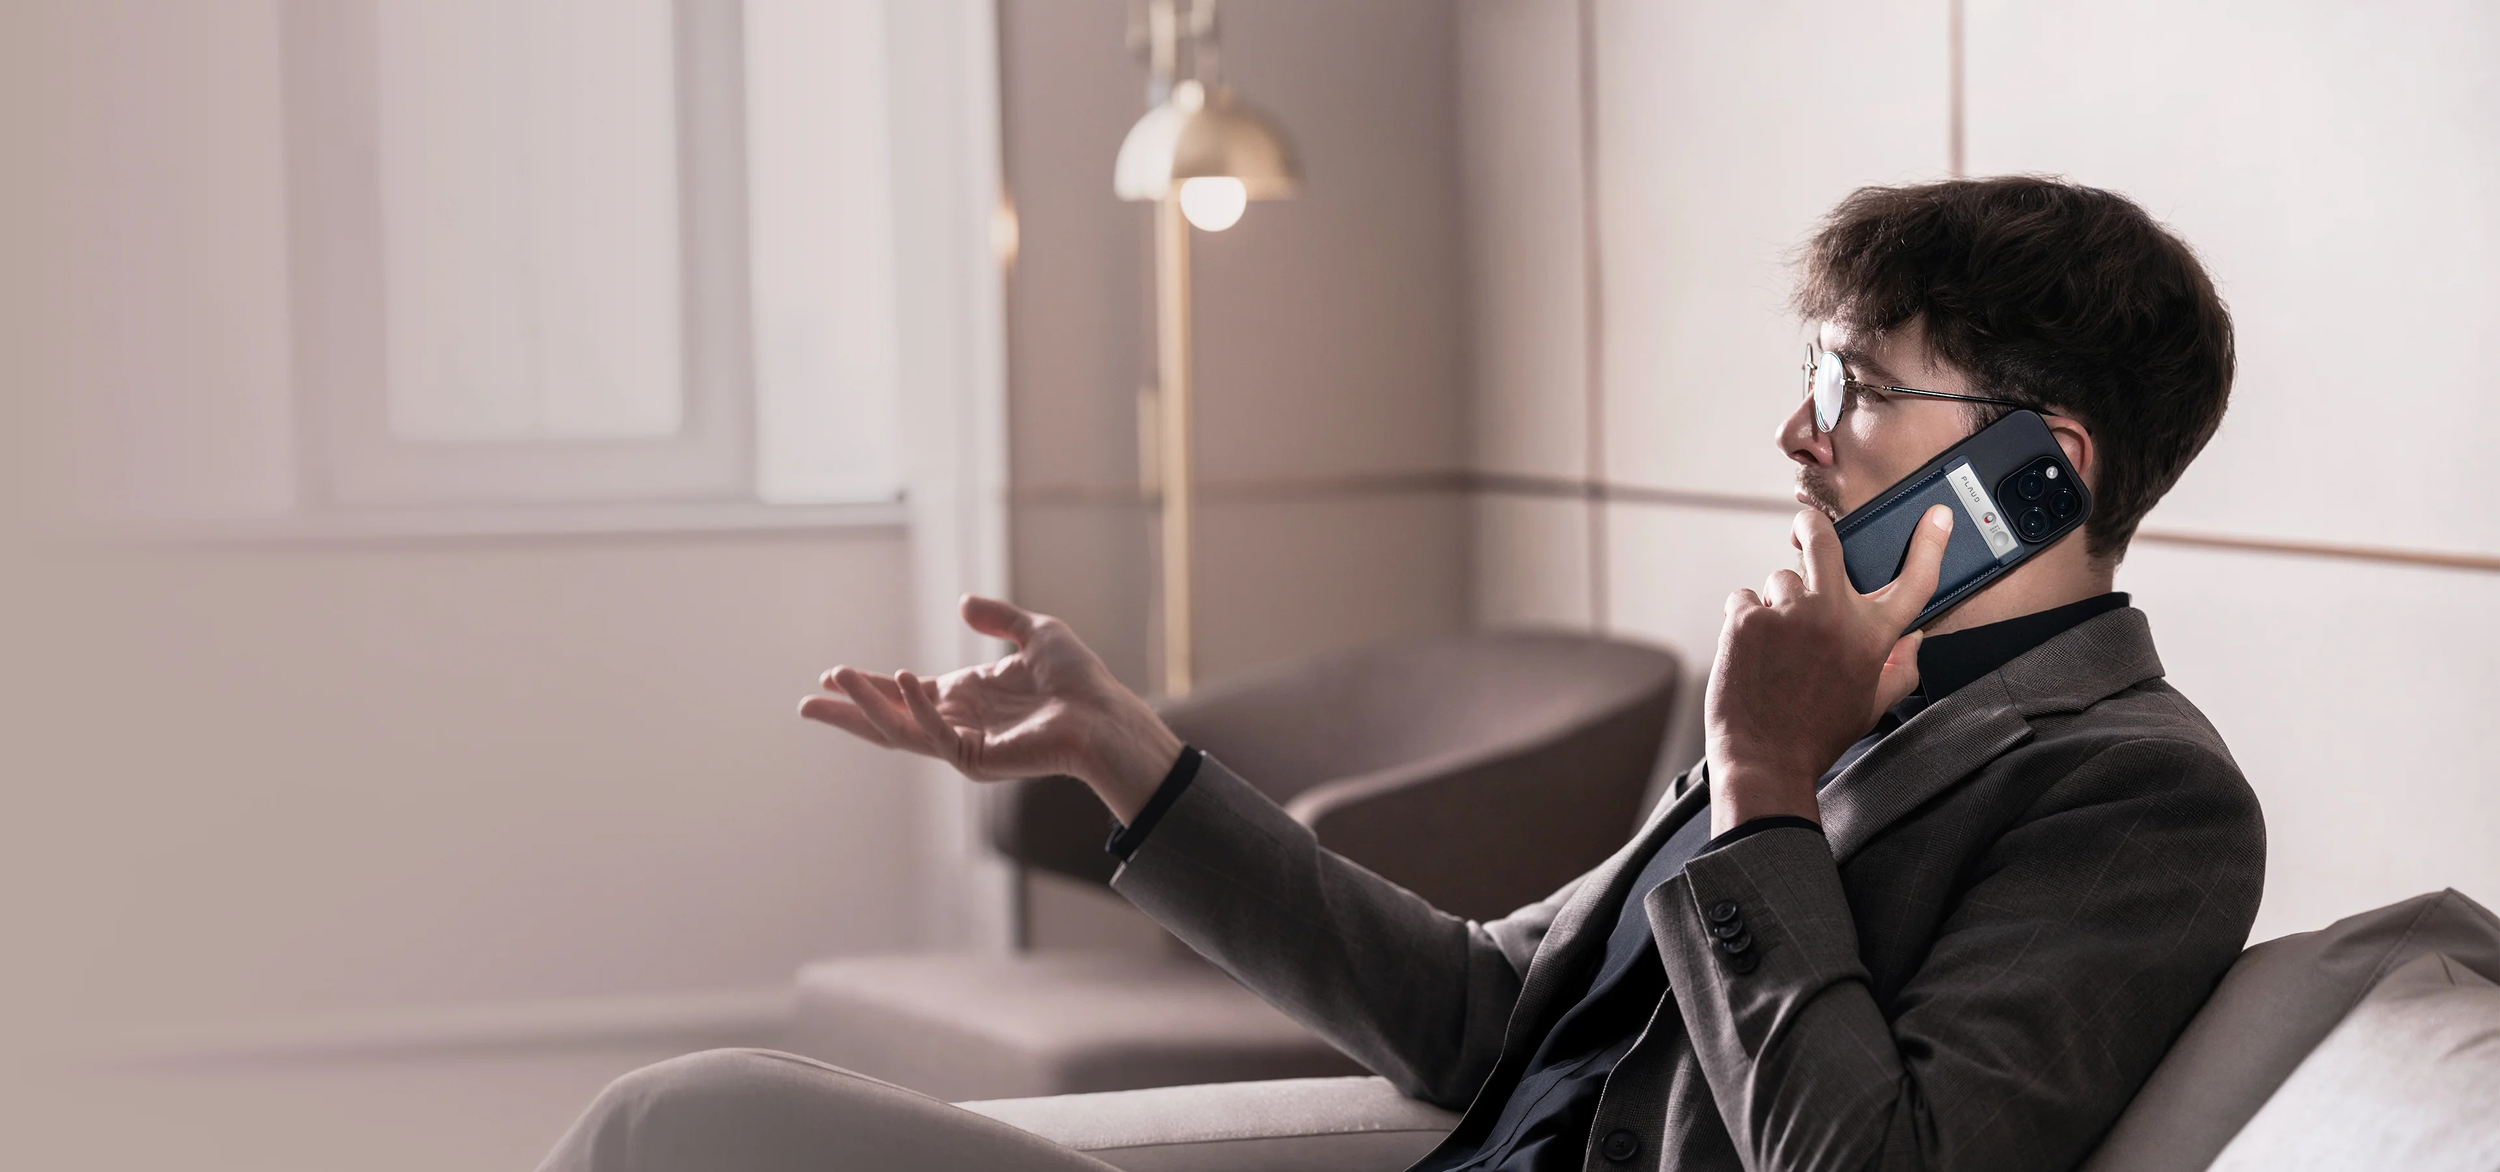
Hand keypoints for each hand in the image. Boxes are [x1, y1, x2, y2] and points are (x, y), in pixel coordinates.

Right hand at [798, 596, 1182, 822]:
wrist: (1105, 714)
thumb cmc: (1078, 680)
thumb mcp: (1036, 632)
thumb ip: (998, 618)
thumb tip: (961, 602)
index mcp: (966, 698)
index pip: (904, 694)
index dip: (868, 686)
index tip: (832, 675)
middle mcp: (958, 723)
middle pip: (889, 720)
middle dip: (848, 711)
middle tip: (807, 703)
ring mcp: (964, 745)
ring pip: (900, 731)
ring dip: (865, 708)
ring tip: (834, 685)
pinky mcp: (977, 760)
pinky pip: (935, 735)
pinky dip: (915, 708)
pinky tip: (902, 679)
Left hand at [1703, 505, 1952, 835]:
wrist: (1765, 760)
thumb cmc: (1818, 735)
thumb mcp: (1872, 704)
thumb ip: (1900, 667)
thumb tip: (1916, 638)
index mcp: (1873, 637)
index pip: (1914, 581)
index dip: (1930, 544)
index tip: (1936, 516)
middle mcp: (1834, 616)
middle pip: (1824, 542)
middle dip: (1811, 527)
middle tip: (1804, 531)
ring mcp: (1788, 613)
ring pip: (1780, 581)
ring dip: (1777, 603)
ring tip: (1776, 646)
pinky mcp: (1747, 620)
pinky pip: (1744, 600)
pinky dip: (1745, 620)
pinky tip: (1751, 652)